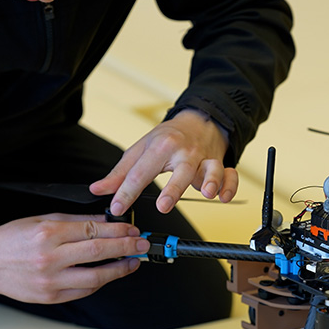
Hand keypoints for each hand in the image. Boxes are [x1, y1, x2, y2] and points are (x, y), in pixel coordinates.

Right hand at [0, 214, 149, 303]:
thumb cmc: (11, 239)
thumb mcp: (41, 220)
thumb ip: (75, 221)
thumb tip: (105, 221)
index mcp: (48, 234)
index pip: (93, 231)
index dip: (117, 231)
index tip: (131, 230)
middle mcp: (50, 258)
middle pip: (98, 252)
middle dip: (126, 248)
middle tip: (142, 245)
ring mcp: (50, 280)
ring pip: (95, 277)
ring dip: (119, 270)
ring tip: (132, 262)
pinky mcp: (50, 297)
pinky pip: (83, 291)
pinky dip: (99, 283)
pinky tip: (109, 274)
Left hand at [89, 109, 238, 215]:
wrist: (198, 121)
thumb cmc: (168, 138)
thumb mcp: (140, 150)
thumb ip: (120, 173)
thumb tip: (98, 189)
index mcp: (161, 147)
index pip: (141, 172)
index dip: (127, 192)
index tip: (117, 207)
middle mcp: (184, 152)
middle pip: (179, 171)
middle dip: (172, 189)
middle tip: (163, 205)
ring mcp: (204, 159)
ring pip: (211, 169)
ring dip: (210, 180)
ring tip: (206, 193)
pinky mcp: (220, 165)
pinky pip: (230, 175)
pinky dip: (230, 185)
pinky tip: (224, 197)